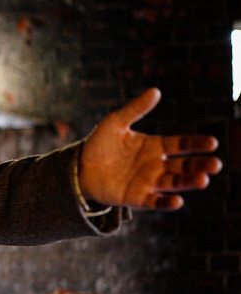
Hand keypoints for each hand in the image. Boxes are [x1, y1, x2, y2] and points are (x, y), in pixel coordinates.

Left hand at [78, 88, 221, 210]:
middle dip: (200, 165)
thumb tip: (156, 91)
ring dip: (189, 182)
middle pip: (184, 166)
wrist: (79, 167)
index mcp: (155, 146)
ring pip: (175, 183)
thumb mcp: (116, 122)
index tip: (211, 143)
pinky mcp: (137, 198)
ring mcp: (148, 182)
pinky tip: (177, 201)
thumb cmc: (99, 143)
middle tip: (215, 164)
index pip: (181, 144)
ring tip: (203, 180)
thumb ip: (136, 108)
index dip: (196, 144)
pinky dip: (167, 202)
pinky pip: (156, 202)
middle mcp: (156, 165)